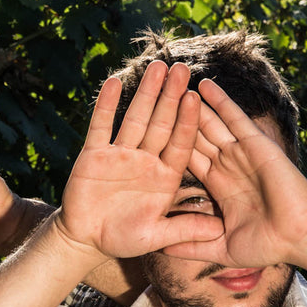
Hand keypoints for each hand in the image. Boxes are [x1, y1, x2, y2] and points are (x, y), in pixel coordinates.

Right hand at [54, 61, 224, 259]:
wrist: (85, 240)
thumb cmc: (122, 238)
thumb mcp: (156, 236)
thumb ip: (185, 230)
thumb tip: (220, 230)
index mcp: (164, 176)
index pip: (180, 143)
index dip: (187, 121)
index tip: (195, 97)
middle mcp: (145, 160)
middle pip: (161, 123)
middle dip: (170, 96)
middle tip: (181, 67)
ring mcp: (120, 154)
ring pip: (135, 118)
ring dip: (145, 93)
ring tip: (156, 66)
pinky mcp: (94, 154)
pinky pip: (101, 125)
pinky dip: (106, 105)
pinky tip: (114, 82)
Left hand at [162, 78, 306, 266]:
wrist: (299, 238)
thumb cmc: (266, 246)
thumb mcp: (219, 248)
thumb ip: (191, 246)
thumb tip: (160, 252)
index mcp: (218, 185)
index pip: (186, 159)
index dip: (167, 145)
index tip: (145, 134)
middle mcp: (226, 165)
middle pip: (194, 136)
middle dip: (175, 117)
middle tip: (154, 96)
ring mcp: (240, 153)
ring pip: (210, 123)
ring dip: (191, 103)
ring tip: (171, 82)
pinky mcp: (255, 144)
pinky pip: (234, 118)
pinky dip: (219, 101)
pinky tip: (203, 84)